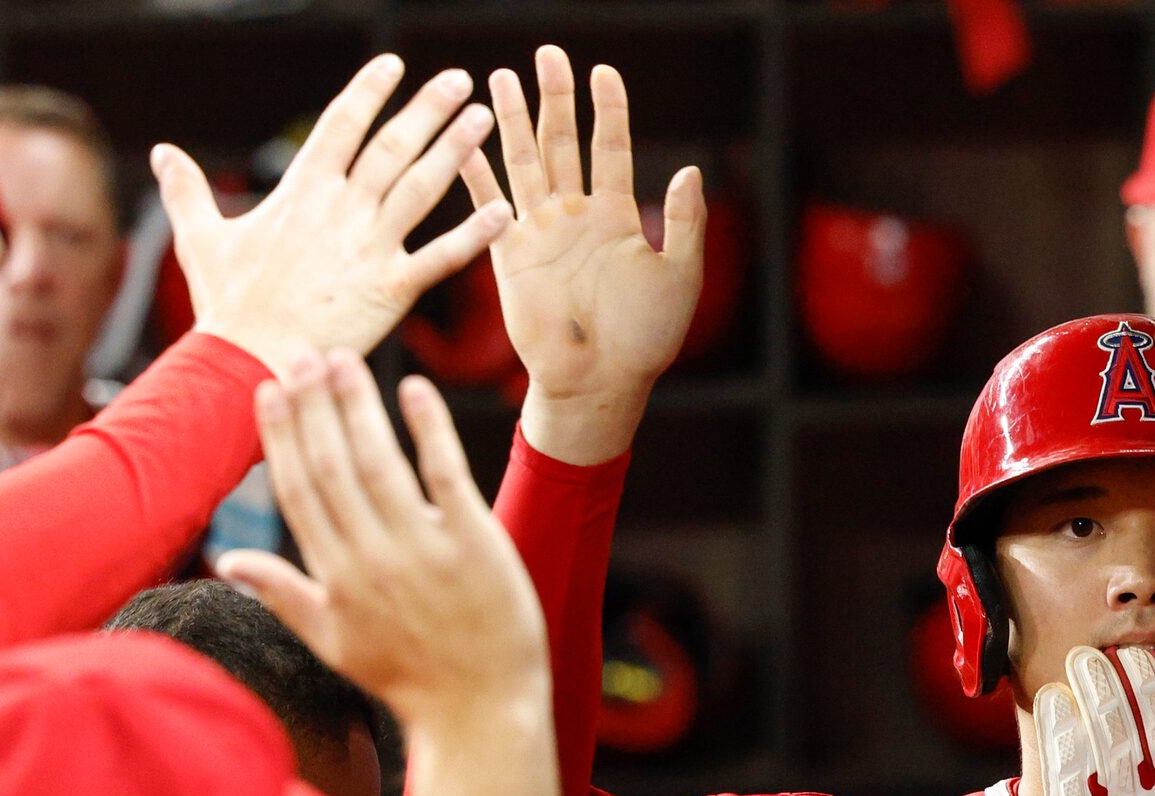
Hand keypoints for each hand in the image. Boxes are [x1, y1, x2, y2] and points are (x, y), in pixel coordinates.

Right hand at [155, 57, 509, 376]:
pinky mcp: (392, 288)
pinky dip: (473, 235)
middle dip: (426, 109)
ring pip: (420, 188)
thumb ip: (187, 191)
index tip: (393, 64)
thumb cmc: (227, 307)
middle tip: (458, 79)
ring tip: (482, 119)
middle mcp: (340, 210)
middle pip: (390, 147)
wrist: (250, 361)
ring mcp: (369, 247)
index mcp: (301, 192)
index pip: (340, 125)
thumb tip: (162, 152)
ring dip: (454, 151)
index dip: (368, 91)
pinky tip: (501, 211)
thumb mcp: (200, 239)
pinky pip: (441, 258)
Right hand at [215, 351, 546, 733]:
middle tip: (302, 353)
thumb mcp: (333, 642)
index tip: (268, 389)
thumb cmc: (406, 677)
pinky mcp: (475, 543)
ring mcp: (424, 549)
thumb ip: (281, 594)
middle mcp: (372, 558)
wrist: (479, 711)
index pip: (299, 490)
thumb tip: (227, 560)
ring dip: (357, 406)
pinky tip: (413, 388)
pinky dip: (428, 429)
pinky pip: (446, 474)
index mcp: (334, 576)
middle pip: (332, 466)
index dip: (280, 436)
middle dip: (312, 407)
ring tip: (342, 360)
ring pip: (379, 462)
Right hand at [463, 47, 708, 464]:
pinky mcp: (508, 254)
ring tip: (500, 76)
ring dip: (512, 120)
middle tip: (548, 53)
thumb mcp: (679, 275)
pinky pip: (488, 204)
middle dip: (555, 98)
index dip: (608, 109)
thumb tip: (690, 169)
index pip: (611, 148)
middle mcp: (575, 216)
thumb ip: (686, 222)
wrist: (599, 382)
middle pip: (562, 142)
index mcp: (616, 217)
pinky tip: (464, 140)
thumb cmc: (644, 339)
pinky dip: (474, 174)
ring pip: (524, 161)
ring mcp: (539, 231)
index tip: (604, 70)